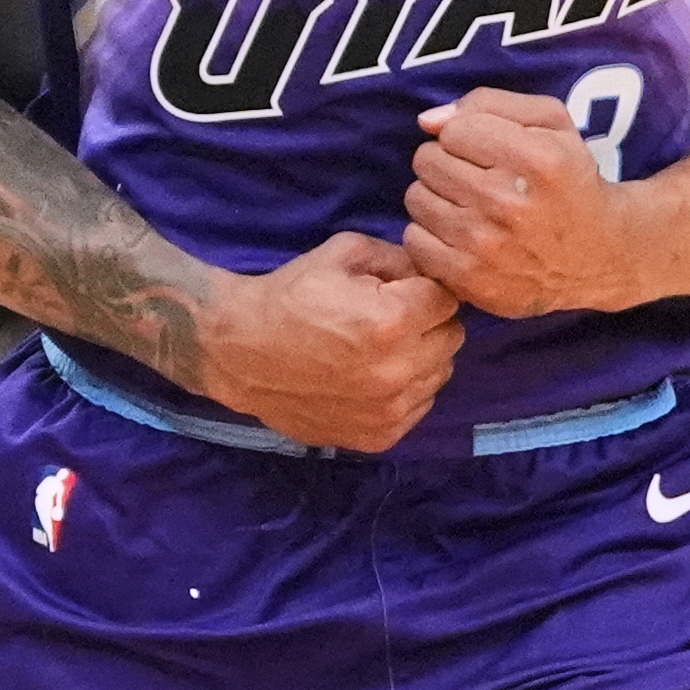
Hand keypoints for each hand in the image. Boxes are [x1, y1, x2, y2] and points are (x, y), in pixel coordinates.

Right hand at [195, 233, 460, 450]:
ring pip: (440, 374)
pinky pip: (418, 407)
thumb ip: (399, 258)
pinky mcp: (378, 436)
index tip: (400, 291)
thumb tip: (432, 274)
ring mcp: (389, 410)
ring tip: (379, 350)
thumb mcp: (343, 253)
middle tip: (390, 319)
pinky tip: (370, 377)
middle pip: (452, 338)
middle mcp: (397, 371)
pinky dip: (404, 390)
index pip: (447, 299)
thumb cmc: (289, 296)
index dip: (424, 289)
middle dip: (428, 323)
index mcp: (391, 321)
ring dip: (420, 358)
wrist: (237, 351)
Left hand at [405, 90, 647, 316]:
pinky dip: (431, 235)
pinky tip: (460, 234)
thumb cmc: (567, 179)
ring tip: (470, 205)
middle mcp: (509, 203)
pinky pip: (414, 240)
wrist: (597, 257)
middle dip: (448, 163)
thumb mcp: (550, 123)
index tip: (487, 151)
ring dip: (437, 197)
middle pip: (428, 161)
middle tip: (477, 178)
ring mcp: (486, 245)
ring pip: (416, 198)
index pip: (454, 130)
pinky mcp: (469, 279)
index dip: (466, 135)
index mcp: (537, 159)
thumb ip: (489, 103)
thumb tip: (428, 120)